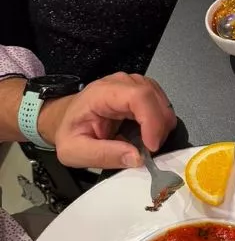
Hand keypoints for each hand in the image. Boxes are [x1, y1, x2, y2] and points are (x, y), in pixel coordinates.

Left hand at [39, 72, 175, 169]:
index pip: (138, 96)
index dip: (152, 120)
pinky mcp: (142, 90)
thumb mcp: (74, 151)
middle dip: (159, 126)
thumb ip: (103, 155)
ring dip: (161, 124)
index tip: (152, 146)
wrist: (66, 118)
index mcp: (103, 92)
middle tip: (151, 150)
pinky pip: (160, 103)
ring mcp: (134, 83)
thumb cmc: (69, 132)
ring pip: (161, 100)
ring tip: (147, 143)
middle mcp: (122, 82)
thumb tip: (138, 158)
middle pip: (154, 97)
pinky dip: (159, 121)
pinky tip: (147, 134)